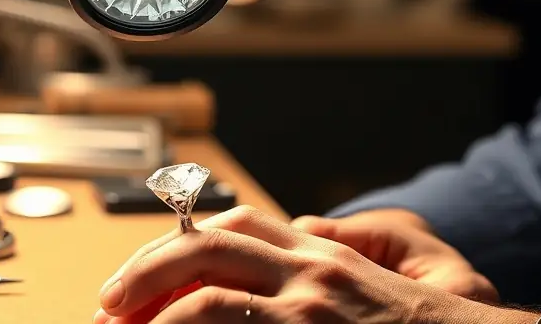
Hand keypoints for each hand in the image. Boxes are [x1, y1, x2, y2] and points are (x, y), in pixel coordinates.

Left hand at [92, 205, 538, 323]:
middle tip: (107, 306)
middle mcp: (313, 275)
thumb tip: (301, 229)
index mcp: (324, 254)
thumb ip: (345, 241)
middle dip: (145, 273)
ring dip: (155, 316)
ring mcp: (310, 315)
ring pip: (211, 302)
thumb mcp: (397, 261)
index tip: (138, 277)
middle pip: (208, 250)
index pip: (236, 227)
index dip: (176, 244)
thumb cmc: (433, 320)